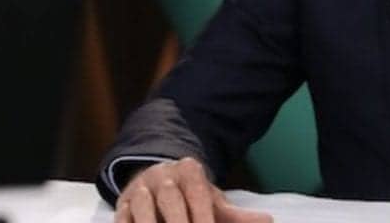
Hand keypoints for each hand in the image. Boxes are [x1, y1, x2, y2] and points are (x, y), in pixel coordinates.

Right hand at [114, 157, 272, 222]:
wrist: (158, 183)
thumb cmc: (190, 199)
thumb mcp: (213, 203)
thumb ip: (237, 216)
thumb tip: (268, 222)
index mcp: (189, 171)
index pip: (198, 193)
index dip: (203, 216)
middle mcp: (162, 176)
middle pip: (170, 198)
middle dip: (178, 222)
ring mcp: (139, 189)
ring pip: (141, 206)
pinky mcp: (121, 205)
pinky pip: (122, 217)